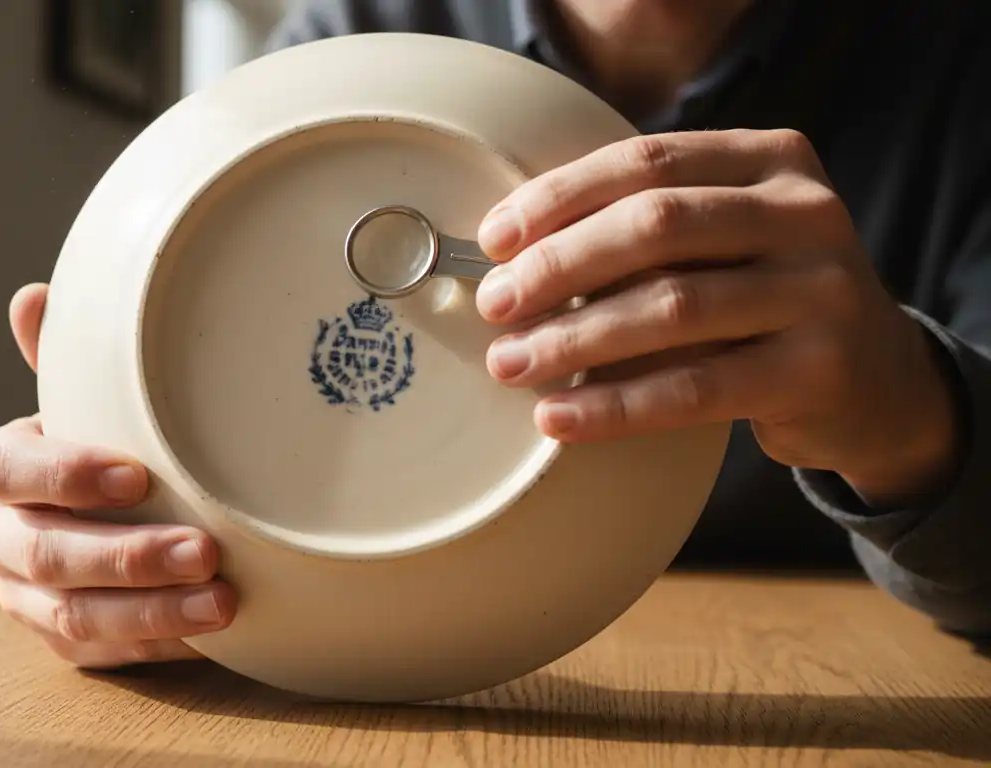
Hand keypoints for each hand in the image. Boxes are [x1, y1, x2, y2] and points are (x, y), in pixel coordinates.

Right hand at [0, 284, 235, 667]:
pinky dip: (159, 644)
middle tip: (205, 552)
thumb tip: (33, 297)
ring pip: (76, 618)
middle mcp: (2, 539)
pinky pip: (106, 654)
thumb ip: (65, 359)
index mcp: (2, 471)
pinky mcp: (65, 645)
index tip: (138, 476)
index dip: (67, 474)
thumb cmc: (102, 445)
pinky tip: (214, 633)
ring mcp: (28, 600)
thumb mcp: (88, 401)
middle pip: (47, 555)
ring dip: (154, 612)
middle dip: (128, 557)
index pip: (7, 470)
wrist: (103, 511)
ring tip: (225, 603)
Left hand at [474, 129, 958, 505]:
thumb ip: (646, 228)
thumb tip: (509, 255)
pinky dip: (614, 406)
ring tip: (509, 364)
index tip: (493, 240)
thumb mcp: (723, 241)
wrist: (875, 380)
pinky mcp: (818, 371)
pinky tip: (558, 418)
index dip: (559, 197)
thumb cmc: (763, 300)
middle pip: (654, 225)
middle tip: (494, 305)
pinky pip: (694, 389)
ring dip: (572, 340)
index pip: (646, 161)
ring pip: (670, 308)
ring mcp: (822, 291)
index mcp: (772, 160)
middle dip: (557, 266)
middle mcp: (806, 213)